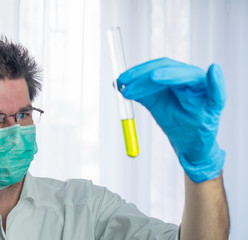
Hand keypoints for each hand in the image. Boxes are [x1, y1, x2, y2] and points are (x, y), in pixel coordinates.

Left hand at [117, 58, 225, 182]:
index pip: (157, 67)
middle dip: (145, 74)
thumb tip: (118, 83)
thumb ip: (139, 92)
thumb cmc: (175, 120)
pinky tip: (212, 71)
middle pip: (169, 68)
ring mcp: (203, 91)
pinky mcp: (214, 106)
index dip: (138, 71)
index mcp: (176, 77)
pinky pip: (217, 93)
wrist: (188, 144)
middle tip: (127, 82)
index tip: (120, 80)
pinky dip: (216, 82)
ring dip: (169, 75)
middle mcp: (190, 79)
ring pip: (188, 76)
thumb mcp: (154, 103)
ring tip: (153, 77)